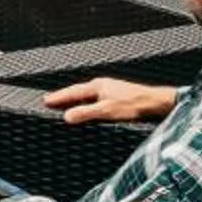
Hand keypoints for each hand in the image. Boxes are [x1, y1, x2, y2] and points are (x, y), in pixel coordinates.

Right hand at [43, 77, 177, 124]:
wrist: (155, 103)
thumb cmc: (134, 105)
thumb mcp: (107, 111)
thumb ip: (86, 113)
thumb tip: (67, 116)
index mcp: (98, 86)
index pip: (72, 92)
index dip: (59, 97)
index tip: (46, 100)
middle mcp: (103, 85)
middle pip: (78, 91)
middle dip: (65, 97)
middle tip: (51, 101)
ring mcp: (110, 90)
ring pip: (87, 95)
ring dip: (76, 100)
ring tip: (66, 105)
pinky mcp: (117, 97)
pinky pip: (96, 99)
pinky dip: (87, 104)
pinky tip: (89, 109)